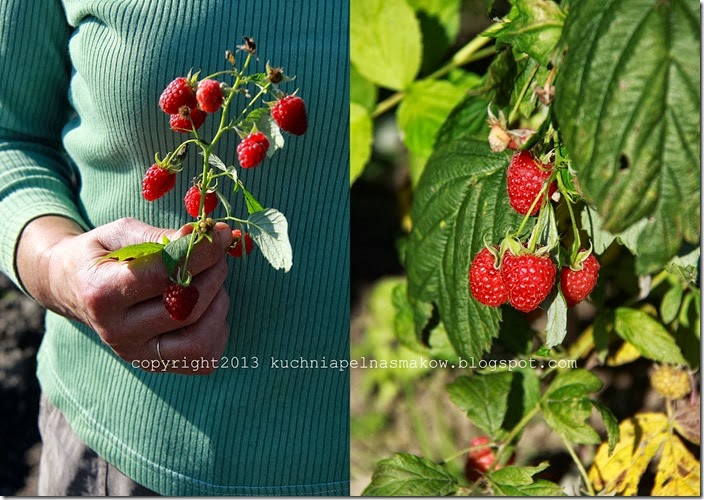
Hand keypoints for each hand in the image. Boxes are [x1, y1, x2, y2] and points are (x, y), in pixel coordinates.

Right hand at [17, 216, 233, 373]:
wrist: (74, 288)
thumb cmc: (102, 254)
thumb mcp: (121, 233)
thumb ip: (162, 236)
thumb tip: (206, 236)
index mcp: (102, 293)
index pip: (163, 276)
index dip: (200, 253)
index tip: (221, 235)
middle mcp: (116, 332)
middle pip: (185, 309)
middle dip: (213, 275)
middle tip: (217, 254)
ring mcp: (136, 354)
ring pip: (199, 340)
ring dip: (218, 304)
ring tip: (211, 280)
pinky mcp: (155, 366)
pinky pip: (204, 358)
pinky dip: (217, 329)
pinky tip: (207, 306)